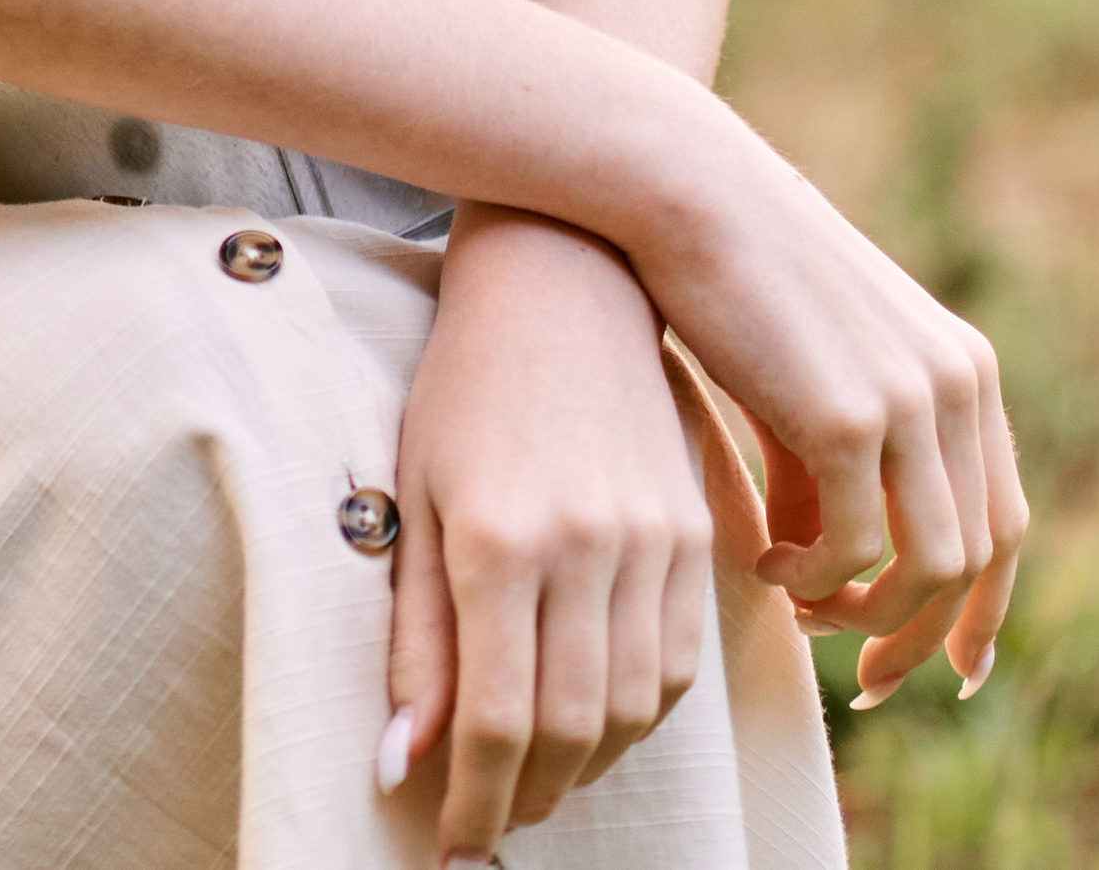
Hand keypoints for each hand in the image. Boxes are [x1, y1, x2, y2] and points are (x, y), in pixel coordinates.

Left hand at [385, 210, 711, 862]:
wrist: (562, 284)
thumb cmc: (461, 389)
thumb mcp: (415, 501)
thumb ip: (415, 639)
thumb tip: (404, 765)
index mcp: (500, 539)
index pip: (498, 721)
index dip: (476, 804)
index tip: (453, 848)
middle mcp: (587, 545)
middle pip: (572, 730)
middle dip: (529, 798)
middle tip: (491, 826)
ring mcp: (653, 540)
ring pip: (634, 710)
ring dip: (585, 767)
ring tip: (536, 782)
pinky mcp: (695, 532)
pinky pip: (679, 663)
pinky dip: (637, 716)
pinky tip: (593, 721)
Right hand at [634, 120, 1024, 709]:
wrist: (677, 187)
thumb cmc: (725, 274)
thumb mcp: (806, 371)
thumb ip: (829, 466)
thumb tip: (828, 569)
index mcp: (961, 368)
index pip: (1003, 520)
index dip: (979, 606)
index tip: (943, 666)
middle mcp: (957, 384)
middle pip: (978, 557)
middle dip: (925, 636)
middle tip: (867, 681)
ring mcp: (911, 400)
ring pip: (930, 567)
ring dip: (866, 616)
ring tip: (797, 612)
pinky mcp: (850, 416)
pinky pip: (856, 550)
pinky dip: (814, 582)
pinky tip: (762, 568)